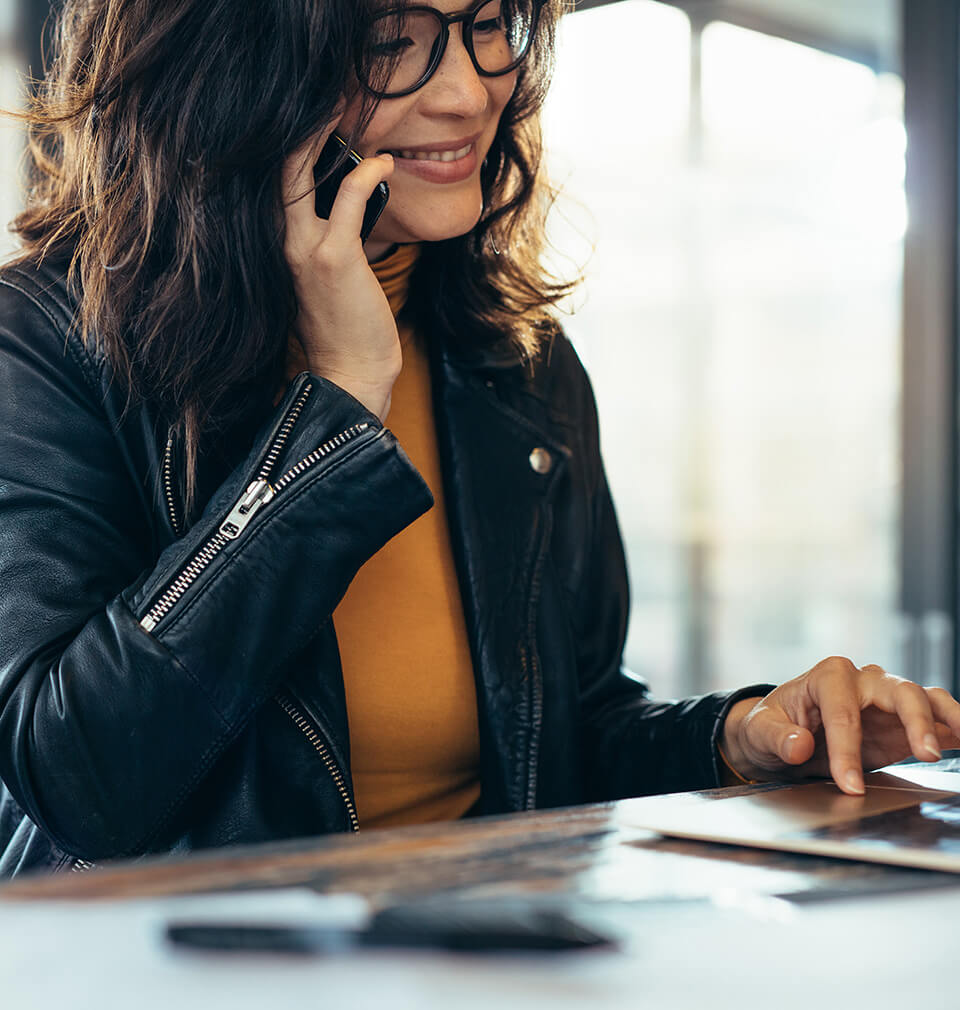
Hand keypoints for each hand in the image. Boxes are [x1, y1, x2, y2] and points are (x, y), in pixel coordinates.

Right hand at [281, 128, 398, 420]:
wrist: (350, 375)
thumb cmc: (345, 328)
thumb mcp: (325, 278)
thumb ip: (325, 239)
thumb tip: (346, 202)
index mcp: (277, 245)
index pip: (269, 182)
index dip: (285, 144)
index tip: (309, 115)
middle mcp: (280, 242)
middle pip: (274, 165)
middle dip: (297, 125)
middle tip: (324, 95)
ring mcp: (304, 249)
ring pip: (299, 172)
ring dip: (324, 135)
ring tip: (345, 108)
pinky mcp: (333, 257)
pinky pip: (346, 197)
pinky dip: (367, 172)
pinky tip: (383, 161)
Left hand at [720, 657, 959, 794]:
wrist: (782, 734)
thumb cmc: (770, 726)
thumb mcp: (758, 731)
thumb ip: (777, 737)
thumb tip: (798, 744)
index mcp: (827, 677)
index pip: (843, 712)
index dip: (847, 749)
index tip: (849, 784)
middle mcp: (863, 681)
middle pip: (899, 692)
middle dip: (914, 721)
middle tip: (924, 754)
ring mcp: (887, 700)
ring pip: (926, 699)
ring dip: (946, 719)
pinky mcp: (904, 723)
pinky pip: (937, 718)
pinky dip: (955, 728)